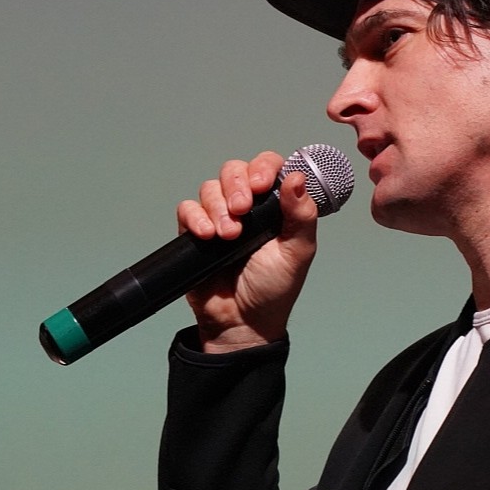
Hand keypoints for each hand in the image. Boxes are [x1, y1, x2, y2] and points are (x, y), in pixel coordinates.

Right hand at [176, 151, 320, 351]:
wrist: (241, 322)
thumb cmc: (273, 289)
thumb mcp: (297, 252)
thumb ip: (301, 215)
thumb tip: (297, 178)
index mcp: (274, 206)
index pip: (267, 167)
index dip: (263, 168)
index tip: (262, 185)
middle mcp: (246, 207)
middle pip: (233, 170)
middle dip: (236, 186)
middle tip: (242, 211)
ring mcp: (219, 218)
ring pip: (209, 188)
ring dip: (218, 207)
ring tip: (229, 236)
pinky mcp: (194, 233)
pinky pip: (187, 209)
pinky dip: (195, 218)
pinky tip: (208, 237)